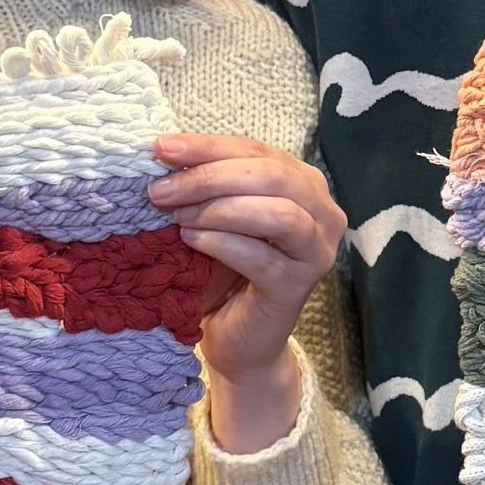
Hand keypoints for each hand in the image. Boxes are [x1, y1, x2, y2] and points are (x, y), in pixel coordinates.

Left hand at [146, 132, 345, 453]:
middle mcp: (323, 212)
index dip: (208, 147)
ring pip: (280, 213)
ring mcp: (317, 252)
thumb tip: (164, 150)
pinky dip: (222, 243)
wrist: (234, 337)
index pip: (257, 151)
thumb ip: (205, 183)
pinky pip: (262, 257)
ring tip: (176, 217)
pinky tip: (190, 240)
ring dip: (220, 208)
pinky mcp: (299, 287)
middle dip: (210, 177)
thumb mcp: (214, 215)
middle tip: (161, 189)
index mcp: (304, 183)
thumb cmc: (222, 271)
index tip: (161, 147)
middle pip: (272, 176)